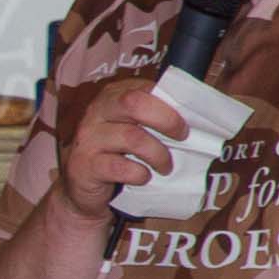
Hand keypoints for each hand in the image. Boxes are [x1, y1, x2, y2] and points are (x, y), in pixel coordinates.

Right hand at [53, 78, 188, 222]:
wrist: (81, 189)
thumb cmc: (117, 155)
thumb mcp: (134, 129)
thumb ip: (154, 118)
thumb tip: (197, 117)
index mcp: (112, 97)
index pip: (144, 88)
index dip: (170, 104)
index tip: (186, 122)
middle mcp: (97, 112)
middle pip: (133, 102)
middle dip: (166, 120)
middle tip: (181, 138)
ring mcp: (88, 138)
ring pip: (132, 137)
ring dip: (158, 155)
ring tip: (165, 167)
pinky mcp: (85, 165)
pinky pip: (120, 167)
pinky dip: (139, 174)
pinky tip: (142, 177)